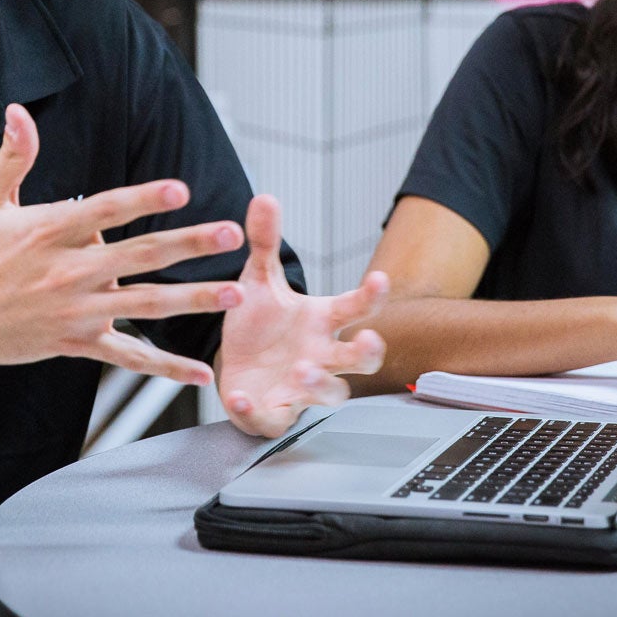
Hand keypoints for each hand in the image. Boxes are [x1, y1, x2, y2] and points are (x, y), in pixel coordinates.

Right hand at [0, 104, 247, 394]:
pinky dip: (164, 366)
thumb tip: (20, 111)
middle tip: (229, 234)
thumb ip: (13, 157)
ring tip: (235, 294)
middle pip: (138, 256)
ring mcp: (73, 311)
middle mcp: (65, 272)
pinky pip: (127, 356)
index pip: (104, 211)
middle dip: (189, 245)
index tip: (180, 190)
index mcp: (46, 231)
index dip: (143, 200)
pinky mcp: (73, 342)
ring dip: (193, 300)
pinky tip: (198, 372)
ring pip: (144, 305)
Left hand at [216, 194, 388, 436]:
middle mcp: (320, 357)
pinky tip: (243, 398)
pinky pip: (271, 419)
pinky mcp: (274, 413)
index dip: (372, 295)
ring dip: (319, 385)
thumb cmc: (262, 326)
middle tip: (366, 341)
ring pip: (329, 394)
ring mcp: (301, 389)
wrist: (236, 365)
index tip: (379, 278)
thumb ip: (265, 242)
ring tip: (302, 371)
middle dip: (366, 352)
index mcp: (322, 322)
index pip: (357, 308)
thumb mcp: (259, 280)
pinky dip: (257, 411)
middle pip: (360, 361)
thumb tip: (264, 197)